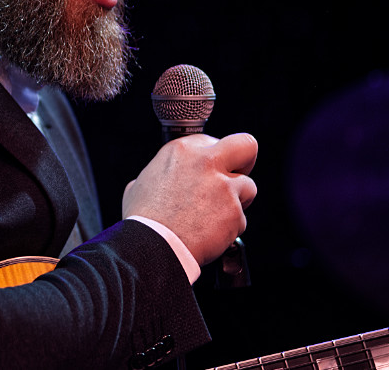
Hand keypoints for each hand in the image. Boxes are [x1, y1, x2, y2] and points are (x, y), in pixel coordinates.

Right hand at [122, 132, 256, 265]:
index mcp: (181, 150)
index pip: (212, 141)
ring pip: (248, 186)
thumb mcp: (140, 184)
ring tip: (215, 217)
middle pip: (245, 145)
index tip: (210, 172)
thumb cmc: (143, 220)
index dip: (213, 159)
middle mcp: (205, 162)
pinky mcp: (234, 211)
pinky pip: (241, 219)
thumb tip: (158, 179)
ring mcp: (223, 186)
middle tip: (237, 176)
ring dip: (236, 202)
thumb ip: (157, 175)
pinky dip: (230, 228)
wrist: (153, 247)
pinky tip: (210, 234)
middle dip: (245, 161)